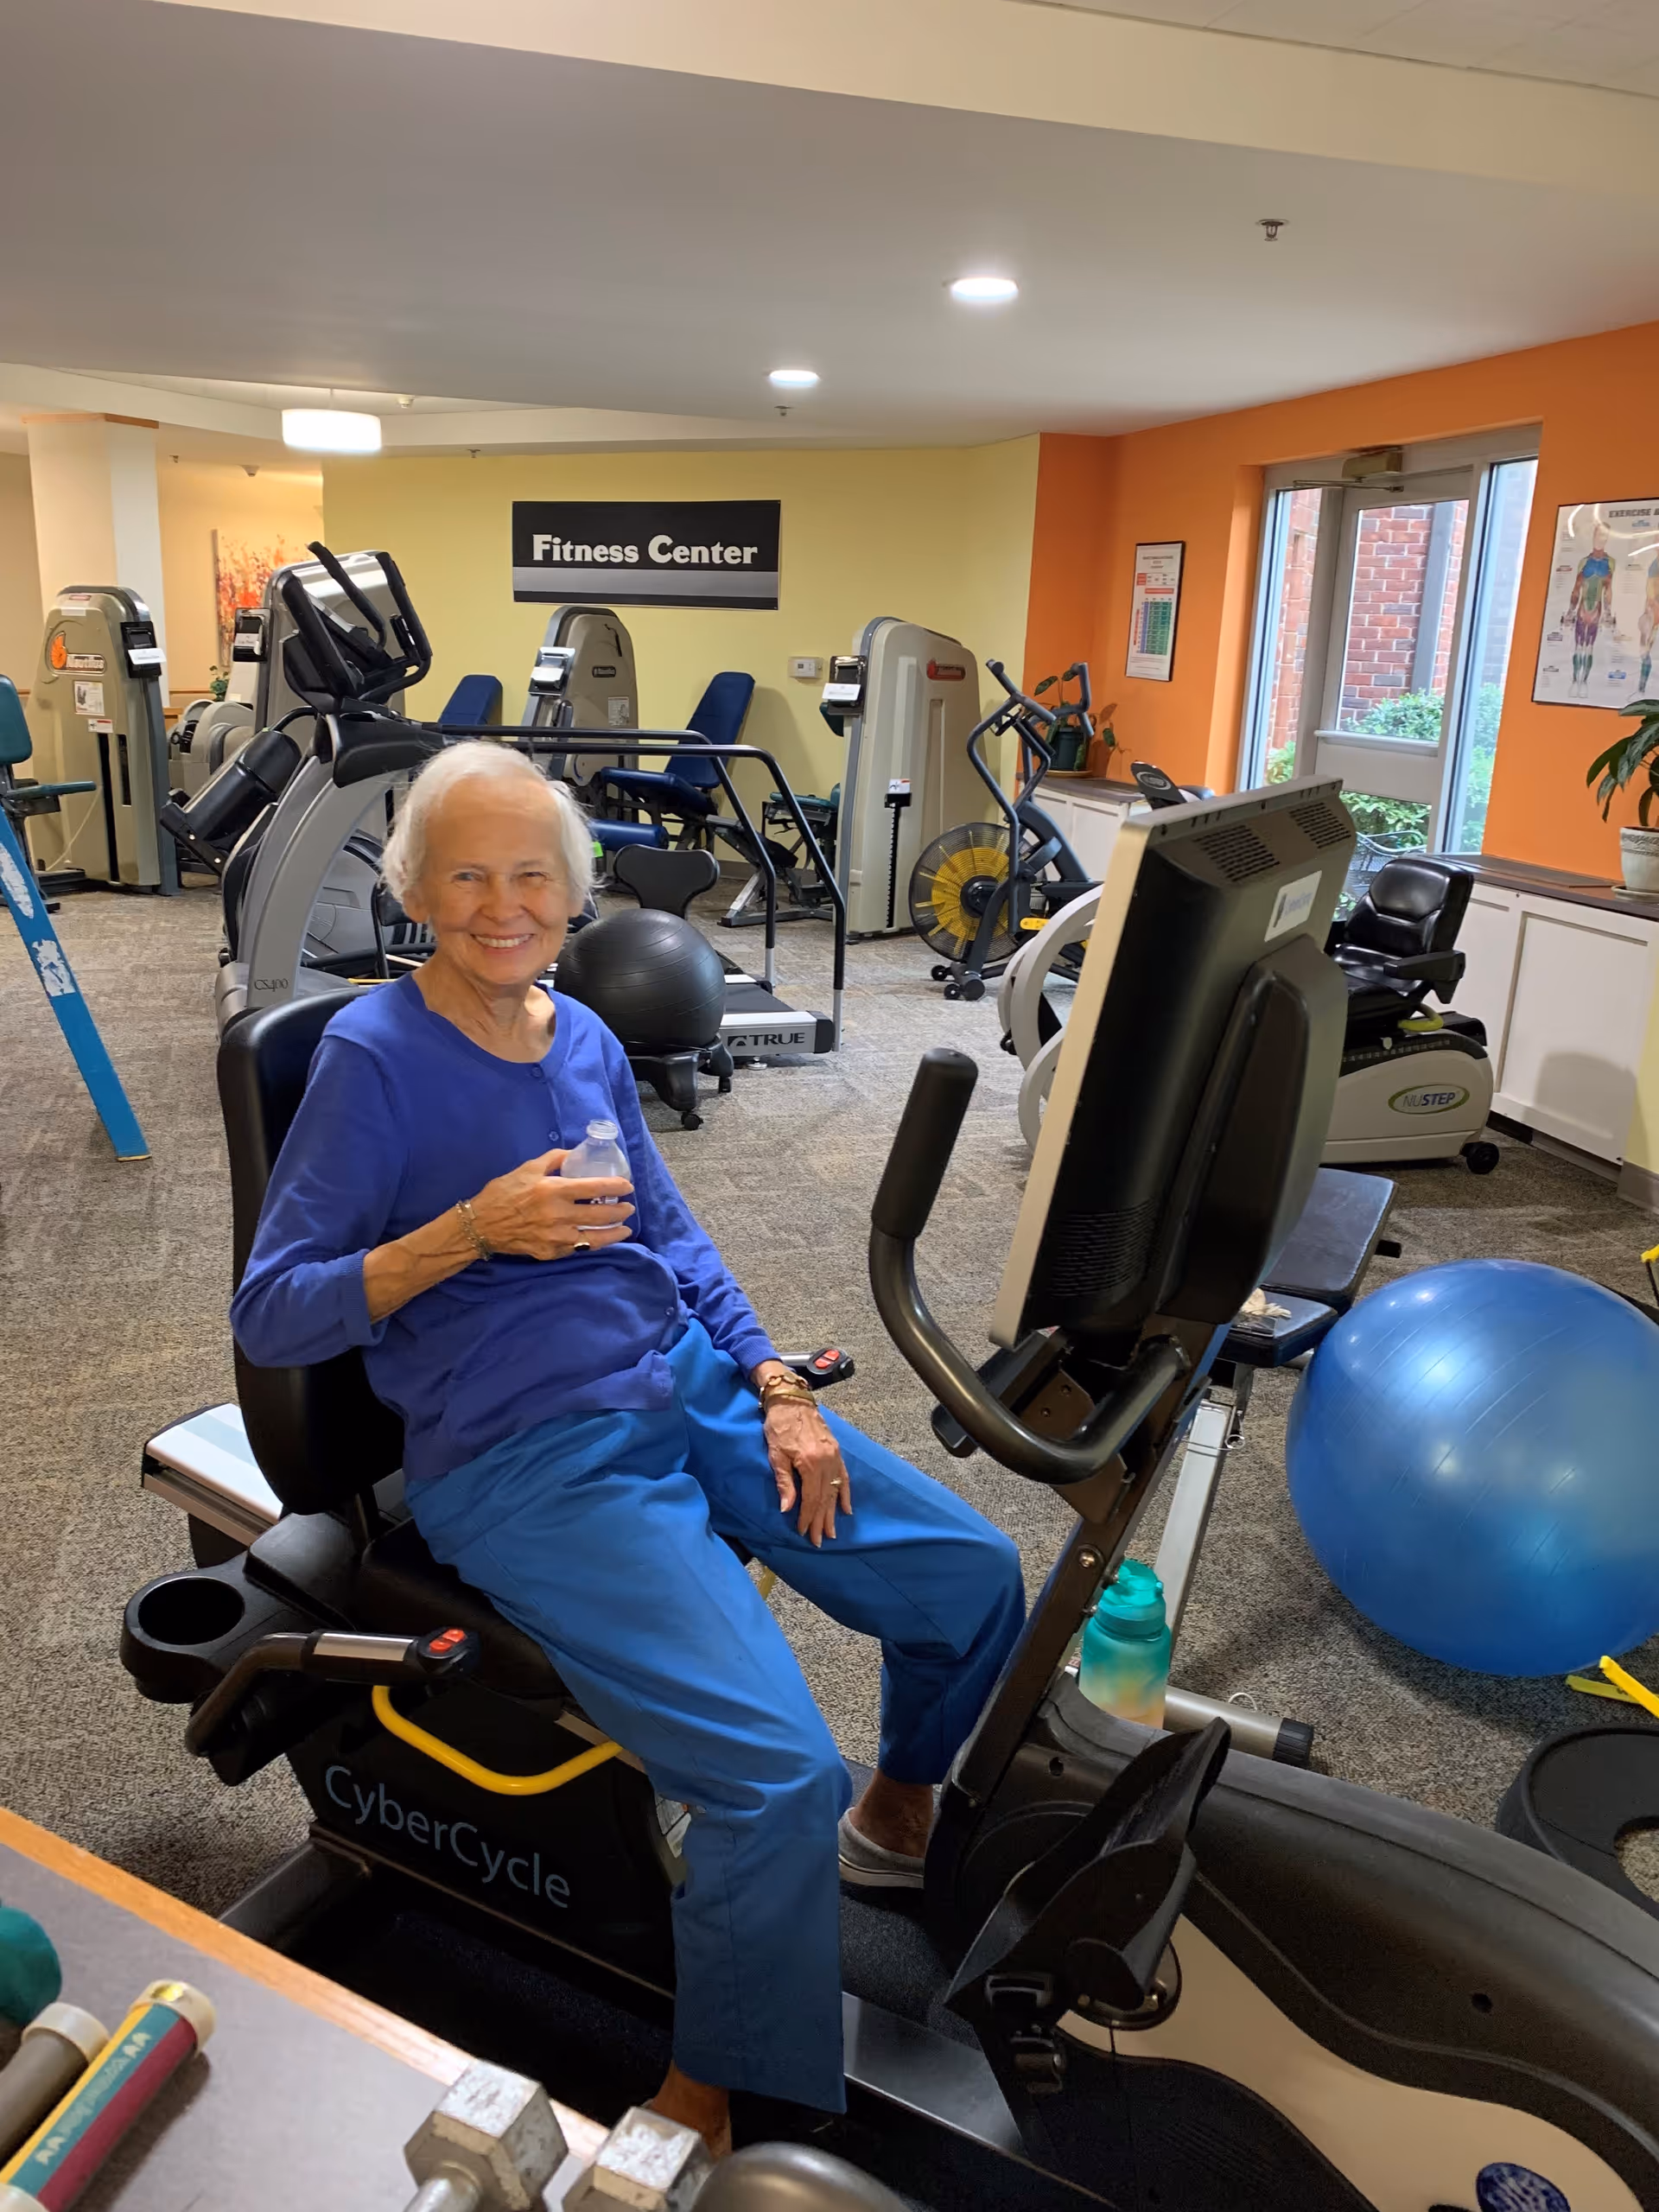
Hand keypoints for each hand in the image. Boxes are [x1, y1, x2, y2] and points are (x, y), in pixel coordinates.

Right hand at [469, 1147, 633, 1261]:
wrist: (480, 1225)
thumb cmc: (503, 1193)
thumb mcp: (527, 1168)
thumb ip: (555, 1159)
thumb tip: (576, 1153)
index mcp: (554, 1190)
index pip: (596, 1188)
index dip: (617, 1187)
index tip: (628, 1187)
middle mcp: (558, 1216)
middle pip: (601, 1215)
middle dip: (621, 1211)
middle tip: (628, 1207)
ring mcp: (556, 1238)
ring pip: (595, 1237)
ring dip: (614, 1232)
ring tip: (624, 1228)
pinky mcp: (551, 1253)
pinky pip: (579, 1249)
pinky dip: (593, 1243)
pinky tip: (600, 1239)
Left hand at [758, 1372, 849, 1547]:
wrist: (791, 1399)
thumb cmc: (778, 1426)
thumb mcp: (776, 1455)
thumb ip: (784, 1483)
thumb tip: (787, 1509)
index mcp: (810, 1463)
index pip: (810, 1498)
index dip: (807, 1517)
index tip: (804, 1533)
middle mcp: (826, 1461)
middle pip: (825, 1498)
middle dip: (821, 1521)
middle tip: (819, 1540)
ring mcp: (834, 1456)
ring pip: (835, 1490)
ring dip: (833, 1512)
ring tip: (832, 1531)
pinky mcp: (836, 1451)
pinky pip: (844, 1477)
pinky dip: (845, 1494)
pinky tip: (846, 1508)